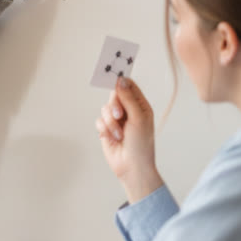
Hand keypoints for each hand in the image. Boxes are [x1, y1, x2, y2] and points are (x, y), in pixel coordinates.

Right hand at [95, 77, 163, 202]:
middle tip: (119, 115)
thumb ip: (128, 98)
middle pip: (114, 96)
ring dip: (110, 122)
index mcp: (140, 106)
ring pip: (105, 109)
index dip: (121, 80)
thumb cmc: (141, 144)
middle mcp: (128, 111)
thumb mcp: (138, 118)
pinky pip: (99, 121)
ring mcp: (117, 120)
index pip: (129, 86)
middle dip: (115, 106)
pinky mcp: (106, 129)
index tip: (112, 74)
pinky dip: (105, 129)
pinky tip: (113, 138)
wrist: (131, 167)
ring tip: (119, 134)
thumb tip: (121, 80)